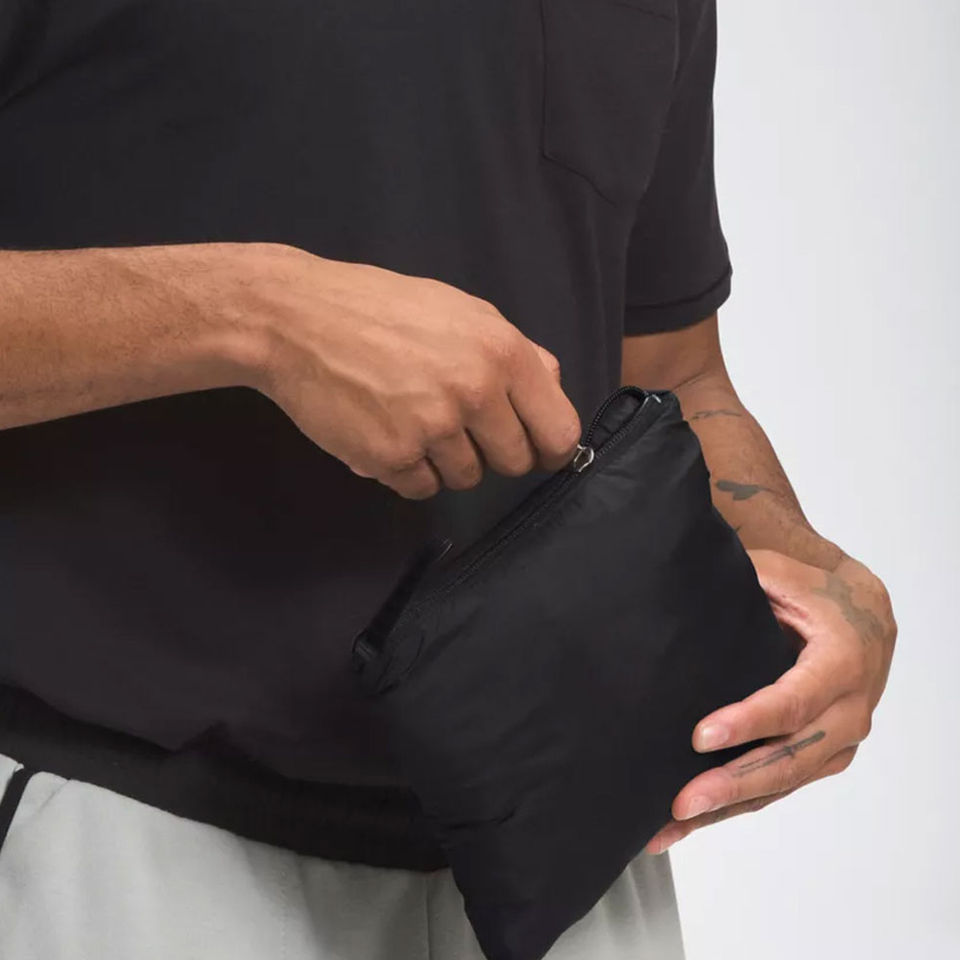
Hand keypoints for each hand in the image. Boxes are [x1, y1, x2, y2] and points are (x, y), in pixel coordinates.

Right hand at [224, 243, 580, 498]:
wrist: (295, 320)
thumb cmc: (379, 308)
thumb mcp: (460, 310)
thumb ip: (514, 350)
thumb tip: (552, 385)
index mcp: (502, 352)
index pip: (558, 430)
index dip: (551, 448)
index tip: (539, 452)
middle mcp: (475, 392)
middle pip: (514, 461)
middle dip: (492, 451)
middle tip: (459, 427)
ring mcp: (433, 428)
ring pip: (466, 478)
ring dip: (445, 461)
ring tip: (411, 420)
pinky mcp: (392, 457)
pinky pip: (421, 488)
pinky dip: (407, 470)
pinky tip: (386, 434)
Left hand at [645, 548, 895, 853]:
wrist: (863, 615)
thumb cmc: (815, 592)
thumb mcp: (782, 575)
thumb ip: (745, 579)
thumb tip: (682, 576)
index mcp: (842, 661)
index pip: (793, 702)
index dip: (749, 722)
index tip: (701, 737)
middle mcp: (848, 711)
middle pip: (790, 759)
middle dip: (732, 783)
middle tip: (681, 800)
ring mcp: (838, 742)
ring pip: (782, 784)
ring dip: (726, 809)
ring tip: (670, 825)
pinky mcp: (822, 759)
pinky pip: (779, 788)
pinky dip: (735, 807)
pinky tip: (690, 821)